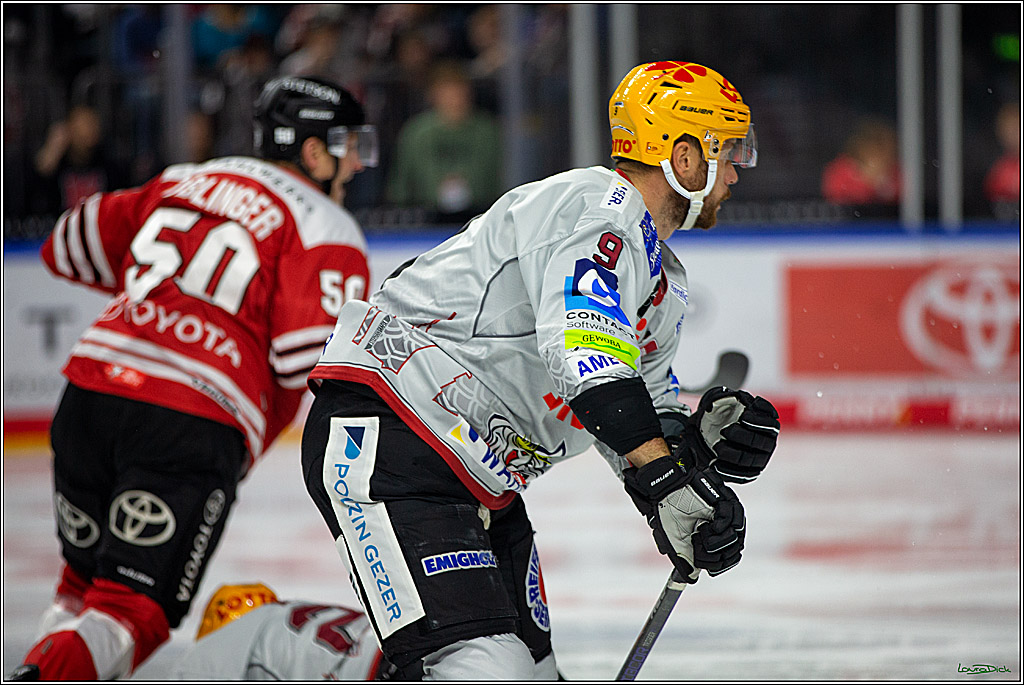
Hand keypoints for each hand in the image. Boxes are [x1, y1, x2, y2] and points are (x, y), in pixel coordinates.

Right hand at [622, 443, 744, 582]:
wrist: (663, 491)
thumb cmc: (668, 513)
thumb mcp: (674, 542)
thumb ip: (685, 560)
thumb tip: (691, 579)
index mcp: (714, 537)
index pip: (729, 558)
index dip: (718, 564)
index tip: (701, 561)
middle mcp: (723, 526)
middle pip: (735, 550)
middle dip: (717, 556)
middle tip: (699, 547)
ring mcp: (725, 513)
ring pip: (736, 537)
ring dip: (718, 542)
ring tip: (701, 535)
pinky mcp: (724, 500)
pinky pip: (731, 518)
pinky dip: (720, 527)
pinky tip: (707, 526)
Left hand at [689, 387, 778, 482]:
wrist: (710, 434)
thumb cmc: (722, 416)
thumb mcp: (725, 401)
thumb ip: (732, 397)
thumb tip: (738, 397)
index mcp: (767, 423)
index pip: (770, 423)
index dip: (758, 420)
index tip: (743, 416)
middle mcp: (768, 441)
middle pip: (759, 441)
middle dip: (740, 435)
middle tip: (724, 431)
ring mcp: (761, 458)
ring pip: (750, 459)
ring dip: (732, 453)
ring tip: (717, 447)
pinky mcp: (751, 472)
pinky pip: (743, 475)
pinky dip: (728, 470)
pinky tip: (715, 463)